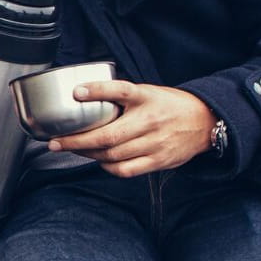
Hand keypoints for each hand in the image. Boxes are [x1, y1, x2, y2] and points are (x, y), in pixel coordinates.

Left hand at [49, 80, 216, 176]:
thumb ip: (122, 97)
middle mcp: (150, 121)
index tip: (77, 93)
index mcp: (146, 98)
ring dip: (87, 154)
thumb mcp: (148, 92)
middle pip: (108, 135)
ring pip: (112, 155)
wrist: (205, 121)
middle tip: (55, 142)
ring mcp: (155, 143)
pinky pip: (125, 170)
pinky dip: (107, 167)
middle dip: (76, 141)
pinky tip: (98, 160)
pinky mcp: (158, 161)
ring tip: (73, 150)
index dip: (98, 90)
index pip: (121, 90)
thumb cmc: (169, 105)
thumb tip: (83, 98)